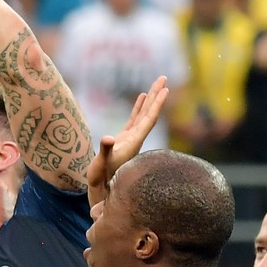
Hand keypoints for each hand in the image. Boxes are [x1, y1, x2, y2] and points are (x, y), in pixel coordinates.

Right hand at [89, 77, 169, 200]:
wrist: (102, 190)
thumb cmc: (100, 178)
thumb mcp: (100, 165)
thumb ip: (105, 152)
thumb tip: (107, 138)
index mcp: (134, 142)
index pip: (149, 119)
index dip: (157, 104)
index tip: (166, 90)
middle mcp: (136, 138)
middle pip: (150, 113)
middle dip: (157, 95)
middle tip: (164, 77)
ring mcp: (131, 137)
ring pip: (144, 114)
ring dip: (151, 98)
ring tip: (158, 82)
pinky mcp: (125, 138)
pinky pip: (135, 118)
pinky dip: (139, 106)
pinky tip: (142, 96)